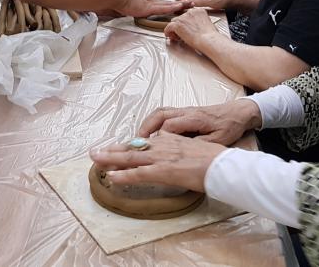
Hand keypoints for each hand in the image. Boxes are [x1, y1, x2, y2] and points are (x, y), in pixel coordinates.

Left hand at [89, 131, 223, 192]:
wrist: (224, 165)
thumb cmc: (215, 160)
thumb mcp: (194, 148)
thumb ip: (180, 149)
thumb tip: (173, 153)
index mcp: (170, 140)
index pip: (144, 142)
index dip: (127, 146)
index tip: (115, 148)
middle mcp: (163, 146)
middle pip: (132, 147)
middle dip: (112, 149)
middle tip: (95, 151)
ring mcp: (162, 158)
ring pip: (130, 157)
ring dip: (111, 159)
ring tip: (95, 159)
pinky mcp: (163, 171)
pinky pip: (139, 174)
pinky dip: (124, 175)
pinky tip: (112, 177)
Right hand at [114, 0, 192, 17]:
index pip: (167, 1)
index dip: (176, 2)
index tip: (185, 1)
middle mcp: (154, 1)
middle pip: (172, 2)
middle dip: (183, 3)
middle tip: (194, 2)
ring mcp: (152, 4)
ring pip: (170, 5)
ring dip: (181, 5)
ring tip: (191, 4)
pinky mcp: (149, 7)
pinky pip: (163, 8)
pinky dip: (172, 7)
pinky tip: (179, 7)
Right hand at [138, 99, 261, 143]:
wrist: (239, 112)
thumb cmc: (230, 126)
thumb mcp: (218, 138)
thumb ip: (200, 143)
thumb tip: (183, 150)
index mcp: (194, 118)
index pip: (169, 125)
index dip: (158, 137)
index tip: (149, 148)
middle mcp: (186, 112)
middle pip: (159, 115)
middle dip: (145, 128)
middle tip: (134, 143)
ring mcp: (184, 110)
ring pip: (160, 113)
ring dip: (147, 124)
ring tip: (138, 139)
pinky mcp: (185, 112)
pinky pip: (164, 114)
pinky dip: (153, 122)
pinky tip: (150, 133)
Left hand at [163, 7, 221, 50]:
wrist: (209, 40)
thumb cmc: (211, 36)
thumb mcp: (208, 24)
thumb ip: (200, 22)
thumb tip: (196, 27)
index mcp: (199, 11)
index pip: (188, 14)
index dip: (186, 22)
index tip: (188, 29)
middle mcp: (190, 12)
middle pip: (180, 17)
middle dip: (180, 25)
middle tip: (183, 34)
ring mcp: (183, 17)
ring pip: (173, 22)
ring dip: (175, 29)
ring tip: (178, 37)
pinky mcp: (178, 24)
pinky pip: (168, 27)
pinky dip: (168, 33)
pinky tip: (171, 37)